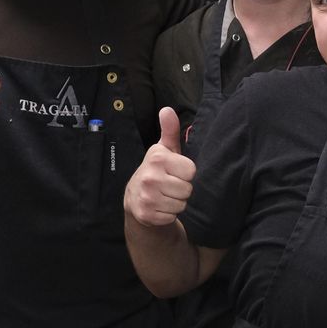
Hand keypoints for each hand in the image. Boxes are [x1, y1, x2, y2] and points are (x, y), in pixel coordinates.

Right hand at [124, 108, 195, 226]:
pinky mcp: (146, 214)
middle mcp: (150, 177)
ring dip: (176, 202)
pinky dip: (168, 214)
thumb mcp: (164, 149)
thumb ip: (170, 130)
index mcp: (158, 159)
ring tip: (165, 195)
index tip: (175, 172)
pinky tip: (160, 206)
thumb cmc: (157, 170)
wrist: (135, 197)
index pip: (191, 171)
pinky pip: (172, 217)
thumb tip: (167, 110)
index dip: (186, 173)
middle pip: (188, 189)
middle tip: (170, 185)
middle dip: (182, 189)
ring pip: (181, 204)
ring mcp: (147, 197)